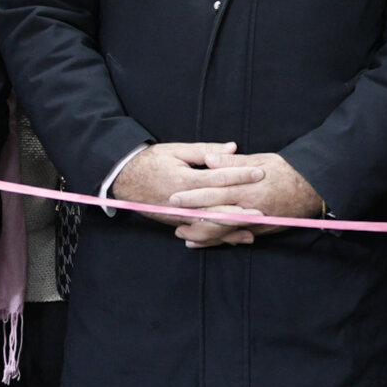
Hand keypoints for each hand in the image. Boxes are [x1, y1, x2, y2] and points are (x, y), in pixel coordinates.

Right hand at [113, 142, 263, 246]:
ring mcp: (177, 215)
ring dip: (232, 228)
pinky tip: (234, 239)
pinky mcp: (175, 222)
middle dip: (241, 209)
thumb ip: (205, 150)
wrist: (123, 177)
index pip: (217, 178)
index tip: (260, 172)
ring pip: (209, 225)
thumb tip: (232, 147)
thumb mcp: (176, 150)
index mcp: (183, 179)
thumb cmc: (151, 160)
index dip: (240, 175)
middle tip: (263, 209)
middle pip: (216, 207)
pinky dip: (217, 237)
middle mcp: (181, 201)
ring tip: (254, 228)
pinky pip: (199, 232)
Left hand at [167, 152, 323, 245]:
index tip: (175, 195)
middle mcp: (251, 207)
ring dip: (200, 233)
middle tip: (171, 216)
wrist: (314, 190)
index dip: (194, 195)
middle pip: (215, 213)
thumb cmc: (288, 171)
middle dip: (191, 216)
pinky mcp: (260, 230)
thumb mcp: (261, 160)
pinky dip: (215, 241)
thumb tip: (209, 160)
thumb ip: (233, 163)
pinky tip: (199, 241)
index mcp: (249, 187)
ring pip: (222, 231)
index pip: (215, 192)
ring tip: (181, 233)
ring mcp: (255, 222)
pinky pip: (233, 238)